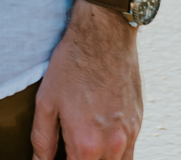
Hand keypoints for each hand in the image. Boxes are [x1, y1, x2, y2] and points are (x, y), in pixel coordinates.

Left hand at [32, 1, 142, 159]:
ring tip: (85, 145)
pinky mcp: (138, 123)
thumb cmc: (72, 63)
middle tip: (68, 146)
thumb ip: (42, 139)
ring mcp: (130, 136)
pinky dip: (116, 154)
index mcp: (86, 144)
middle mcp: (112, 146)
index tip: (57, 155)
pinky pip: (130, 153)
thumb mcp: (46, 100)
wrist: (104, 34)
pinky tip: (100, 138)